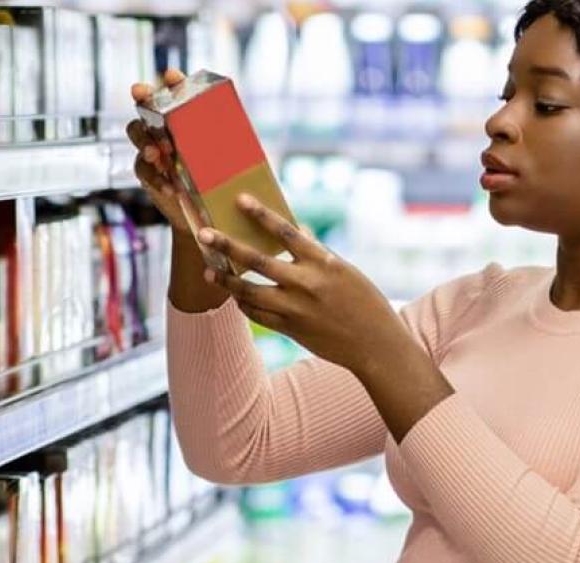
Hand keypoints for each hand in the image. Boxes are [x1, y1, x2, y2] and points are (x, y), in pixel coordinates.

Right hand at [129, 69, 228, 312]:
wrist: (211, 216)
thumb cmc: (225, 180)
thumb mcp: (232, 160)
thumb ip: (233, 146)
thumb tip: (252, 140)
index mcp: (186, 119)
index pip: (175, 93)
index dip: (171, 82)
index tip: (173, 75)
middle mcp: (165, 129)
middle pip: (147, 108)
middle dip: (144, 100)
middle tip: (144, 94)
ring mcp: (154, 151)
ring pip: (139, 135)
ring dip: (147, 142)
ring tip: (160, 155)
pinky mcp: (149, 174)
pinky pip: (144, 170)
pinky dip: (156, 178)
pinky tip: (170, 188)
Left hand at [196, 194, 415, 374]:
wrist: (376, 345)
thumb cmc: (365, 302)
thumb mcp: (345, 271)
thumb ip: (317, 254)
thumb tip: (295, 230)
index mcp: (324, 263)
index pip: (286, 232)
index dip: (261, 214)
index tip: (241, 200)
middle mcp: (307, 284)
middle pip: (257, 261)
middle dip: (227, 246)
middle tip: (203, 234)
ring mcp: (296, 309)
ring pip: (250, 292)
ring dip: (227, 281)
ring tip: (209, 272)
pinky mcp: (291, 330)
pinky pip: (258, 315)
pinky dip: (245, 304)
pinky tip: (235, 296)